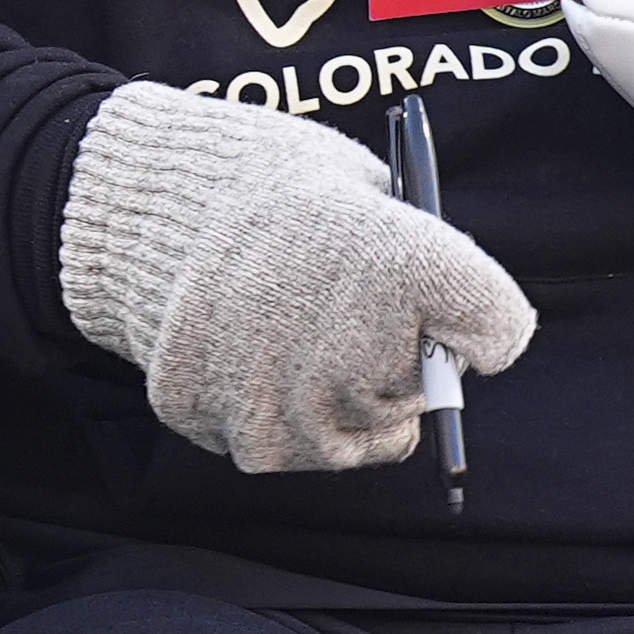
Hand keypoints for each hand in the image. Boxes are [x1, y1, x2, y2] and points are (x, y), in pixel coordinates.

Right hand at [58, 83, 535, 472]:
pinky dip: (276, 411)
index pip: (495, 325)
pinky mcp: (230, 435)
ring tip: (293, 332)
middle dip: (399, 358)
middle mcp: (349, 353)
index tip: (466, 312)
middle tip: (346, 307)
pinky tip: (245, 352)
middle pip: (420, 392)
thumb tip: (446, 339)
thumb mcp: (359, 193)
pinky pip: (285, 446)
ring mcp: (284, 405)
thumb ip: (418, 267)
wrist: (138, 203)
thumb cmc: (267, 188)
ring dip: (344, 400)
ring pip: (358, 438)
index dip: (486, 320)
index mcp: (396, 263)